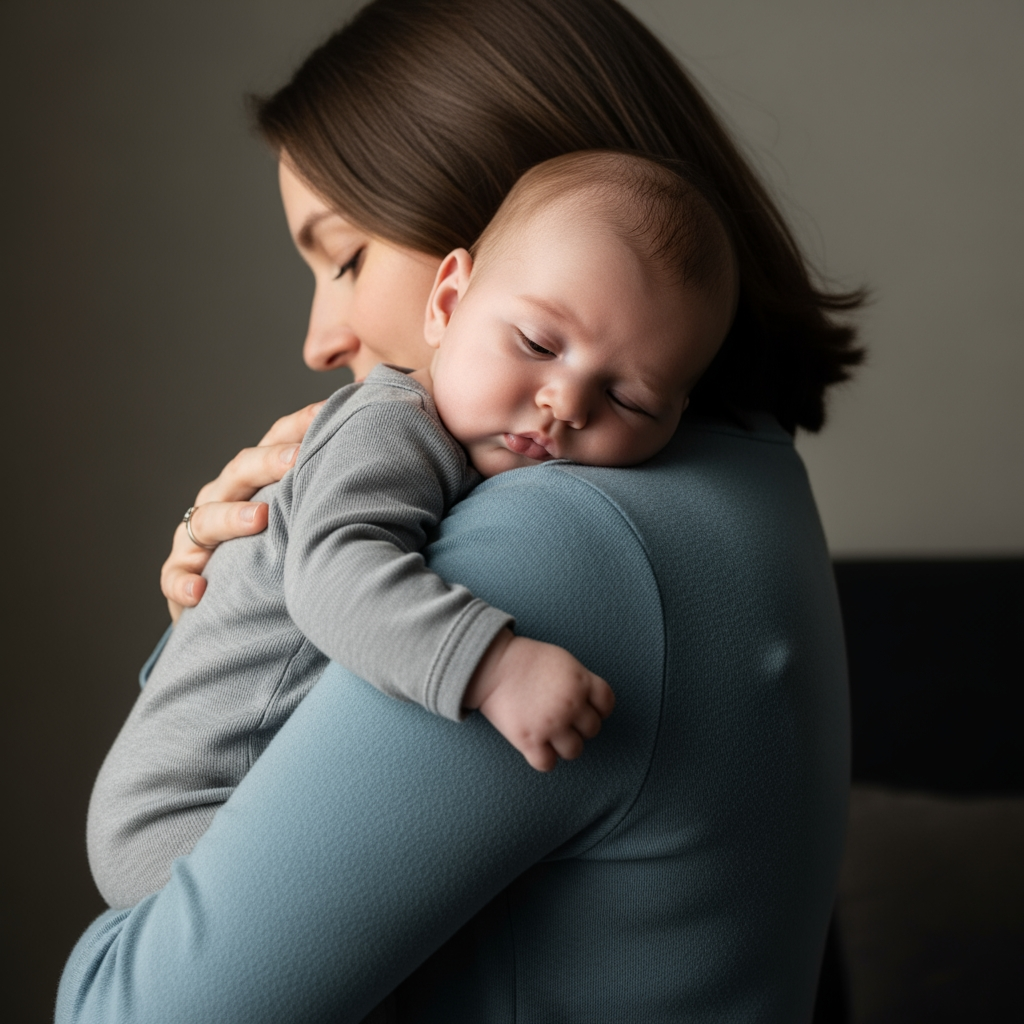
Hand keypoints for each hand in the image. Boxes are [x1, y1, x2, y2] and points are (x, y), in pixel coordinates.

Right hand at [161, 401, 324, 621]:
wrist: (234, 606)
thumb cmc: (281, 551)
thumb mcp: (305, 515)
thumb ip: (334, 487)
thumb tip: (393, 459)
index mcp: (256, 479)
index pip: (276, 442)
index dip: (300, 425)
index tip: (331, 412)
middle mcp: (223, 499)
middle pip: (240, 472)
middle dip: (267, 463)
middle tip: (298, 459)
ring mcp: (198, 538)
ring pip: (205, 519)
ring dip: (230, 518)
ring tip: (259, 518)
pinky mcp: (182, 577)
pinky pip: (175, 577)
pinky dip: (184, 583)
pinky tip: (201, 591)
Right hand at [463, 629, 615, 771]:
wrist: (492, 666)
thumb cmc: (526, 659)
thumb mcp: (564, 661)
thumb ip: (580, 681)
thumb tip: (589, 702)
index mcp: (580, 682)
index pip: (606, 704)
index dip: (599, 708)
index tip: (587, 708)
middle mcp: (570, 705)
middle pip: (592, 729)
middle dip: (579, 725)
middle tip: (563, 719)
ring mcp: (551, 725)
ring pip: (574, 751)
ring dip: (565, 745)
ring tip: (551, 734)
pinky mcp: (529, 740)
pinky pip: (547, 764)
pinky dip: (544, 759)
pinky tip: (537, 747)